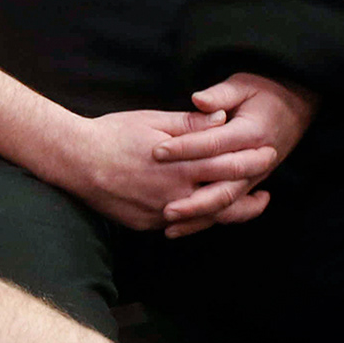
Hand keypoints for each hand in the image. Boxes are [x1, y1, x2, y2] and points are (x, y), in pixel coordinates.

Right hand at [44, 107, 282, 232]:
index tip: (268, 151)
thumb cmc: (112, 134)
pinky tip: (212, 211)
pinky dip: (202, 219)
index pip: (228, 163)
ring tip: (253, 203)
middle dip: (251, 185)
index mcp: (180, 164)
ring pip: (209, 218)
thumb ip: (190, 123)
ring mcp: (162, 213)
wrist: (75, 161)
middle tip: (268, 179)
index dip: (251, 158)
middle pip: (226, 195)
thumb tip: (222, 118)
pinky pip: (183, 225)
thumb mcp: (152, 120)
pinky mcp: (148, 224)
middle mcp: (176, 193)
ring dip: (234, 211)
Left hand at [152, 72, 317, 237]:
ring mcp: (255, 177)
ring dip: (200, 218)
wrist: (296, 105)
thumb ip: (221, 94)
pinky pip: (232, 208)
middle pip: (225, 187)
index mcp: (252, 133)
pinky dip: (210, 220)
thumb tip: (198, 100)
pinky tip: (184, 229)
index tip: (157, 152)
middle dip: (194, 200)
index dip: (185, 148)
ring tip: (170, 227)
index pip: (214, 144)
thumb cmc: (264, 91)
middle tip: (165, 208)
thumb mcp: (244, 84)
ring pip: (228, 204)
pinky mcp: (251, 185)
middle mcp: (256, 161)